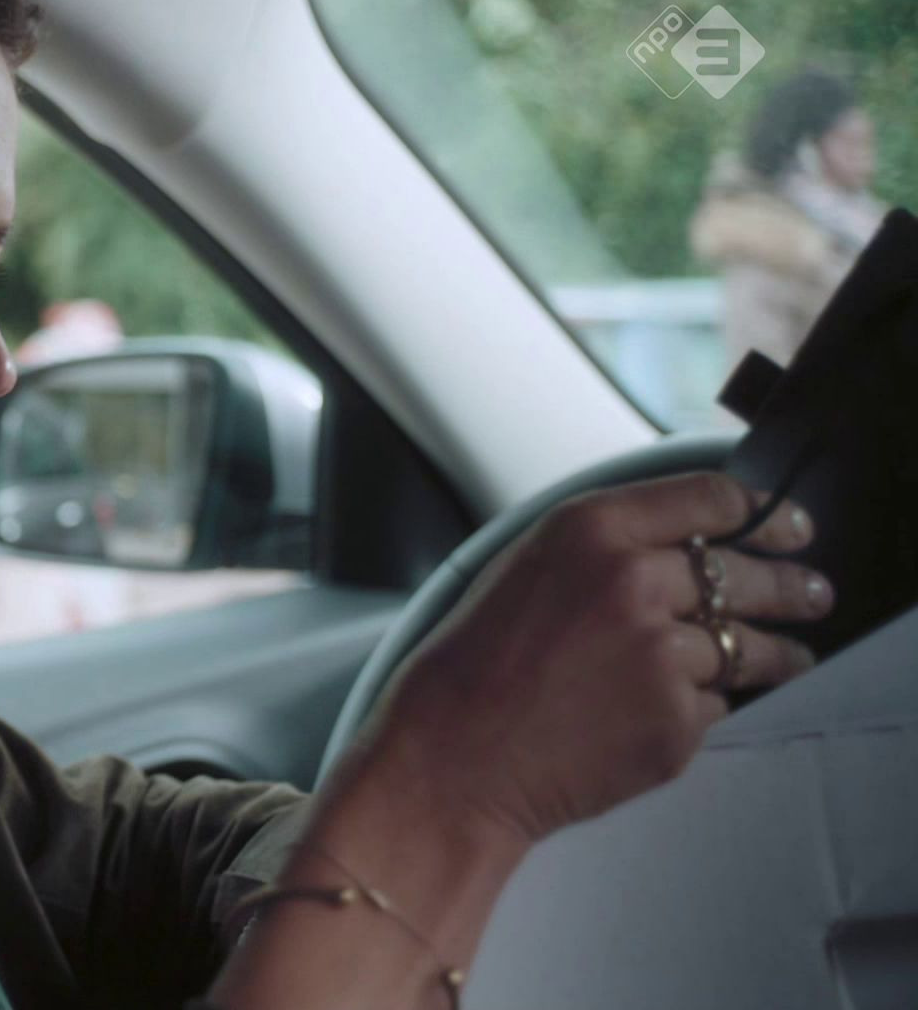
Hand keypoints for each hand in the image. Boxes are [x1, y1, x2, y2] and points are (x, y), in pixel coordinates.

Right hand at [361, 471, 831, 846]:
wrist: (451, 759)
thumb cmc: (471, 667)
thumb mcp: (524, 568)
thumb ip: (603, 546)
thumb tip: (682, 545)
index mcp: (590, 531)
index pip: (710, 500)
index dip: (760, 514)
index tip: (786, 528)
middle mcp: (634, 582)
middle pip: (745, 574)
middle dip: (790, 587)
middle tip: (810, 594)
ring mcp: (662, 657)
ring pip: (747, 648)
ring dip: (773, 655)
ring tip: (787, 660)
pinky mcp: (675, 724)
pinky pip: (717, 708)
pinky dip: (701, 710)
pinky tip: (669, 714)